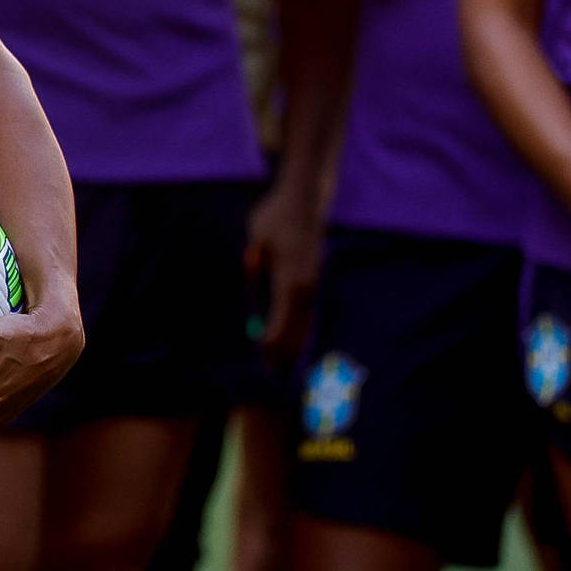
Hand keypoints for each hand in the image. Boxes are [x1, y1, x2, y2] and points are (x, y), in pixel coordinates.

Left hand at [246, 180, 323, 364]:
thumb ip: (255, 268)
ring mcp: (313, 281)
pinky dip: (300, 327)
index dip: (273, 339)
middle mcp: (306, 284)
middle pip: (296, 326)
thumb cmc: (275, 218)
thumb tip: (255, 296)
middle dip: (284, 348)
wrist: (304, 200)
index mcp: (290, 277)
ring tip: (280, 362)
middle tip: (270, 370)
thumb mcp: (257, 241)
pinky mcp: (314, 278)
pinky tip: (294, 339)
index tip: (264, 354)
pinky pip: (308, 310)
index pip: (281, 318)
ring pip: (305, 320)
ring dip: (294, 341)